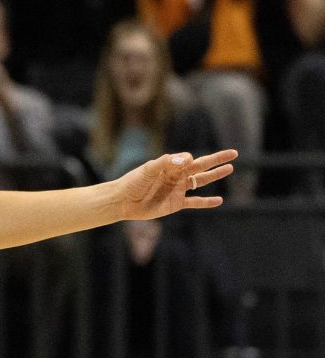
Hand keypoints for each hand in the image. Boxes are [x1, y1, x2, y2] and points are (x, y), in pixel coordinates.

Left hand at [116, 150, 237, 220]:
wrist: (123, 201)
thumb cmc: (133, 183)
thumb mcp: (148, 170)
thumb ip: (165, 163)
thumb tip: (187, 159)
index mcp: (170, 166)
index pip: (188, 159)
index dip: (191, 159)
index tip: (188, 161)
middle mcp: (176, 176)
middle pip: (201, 166)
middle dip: (217, 159)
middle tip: (234, 153)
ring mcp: (177, 190)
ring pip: (201, 181)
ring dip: (215, 175)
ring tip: (230, 169)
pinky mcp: (175, 204)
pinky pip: (194, 202)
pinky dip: (206, 202)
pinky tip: (219, 200)